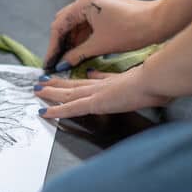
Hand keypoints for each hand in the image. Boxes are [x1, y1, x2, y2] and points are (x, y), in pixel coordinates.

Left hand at [34, 66, 170, 117]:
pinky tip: (45, 112)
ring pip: (67, 94)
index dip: (76, 80)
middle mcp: (101, 86)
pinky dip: (57, 110)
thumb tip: (117, 80)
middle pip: (73, 85)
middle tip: (41, 83)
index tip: (65, 79)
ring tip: (36, 91)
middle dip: (56, 85)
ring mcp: (96, 94)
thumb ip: (129, 82)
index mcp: (112, 82)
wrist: (155, 80)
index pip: (89, 81)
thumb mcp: (140, 80)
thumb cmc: (155, 82)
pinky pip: (70, 108)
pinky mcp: (95, 103)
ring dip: (51, 93)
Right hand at [45, 0, 163, 70]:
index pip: (59, 26)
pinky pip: (88, 24)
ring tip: (67, 61)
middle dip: (60, 44)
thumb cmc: (132, 30)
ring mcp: (98, 2)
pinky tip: (80, 52)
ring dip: (72, 42)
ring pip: (77, 24)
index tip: (49, 62)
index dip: (53, 46)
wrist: (159, 22)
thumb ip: (77, 54)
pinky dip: (83, 38)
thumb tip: (63, 64)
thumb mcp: (100, 45)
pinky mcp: (106, 8)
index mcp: (84, 3)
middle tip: (56, 62)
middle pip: (66, 23)